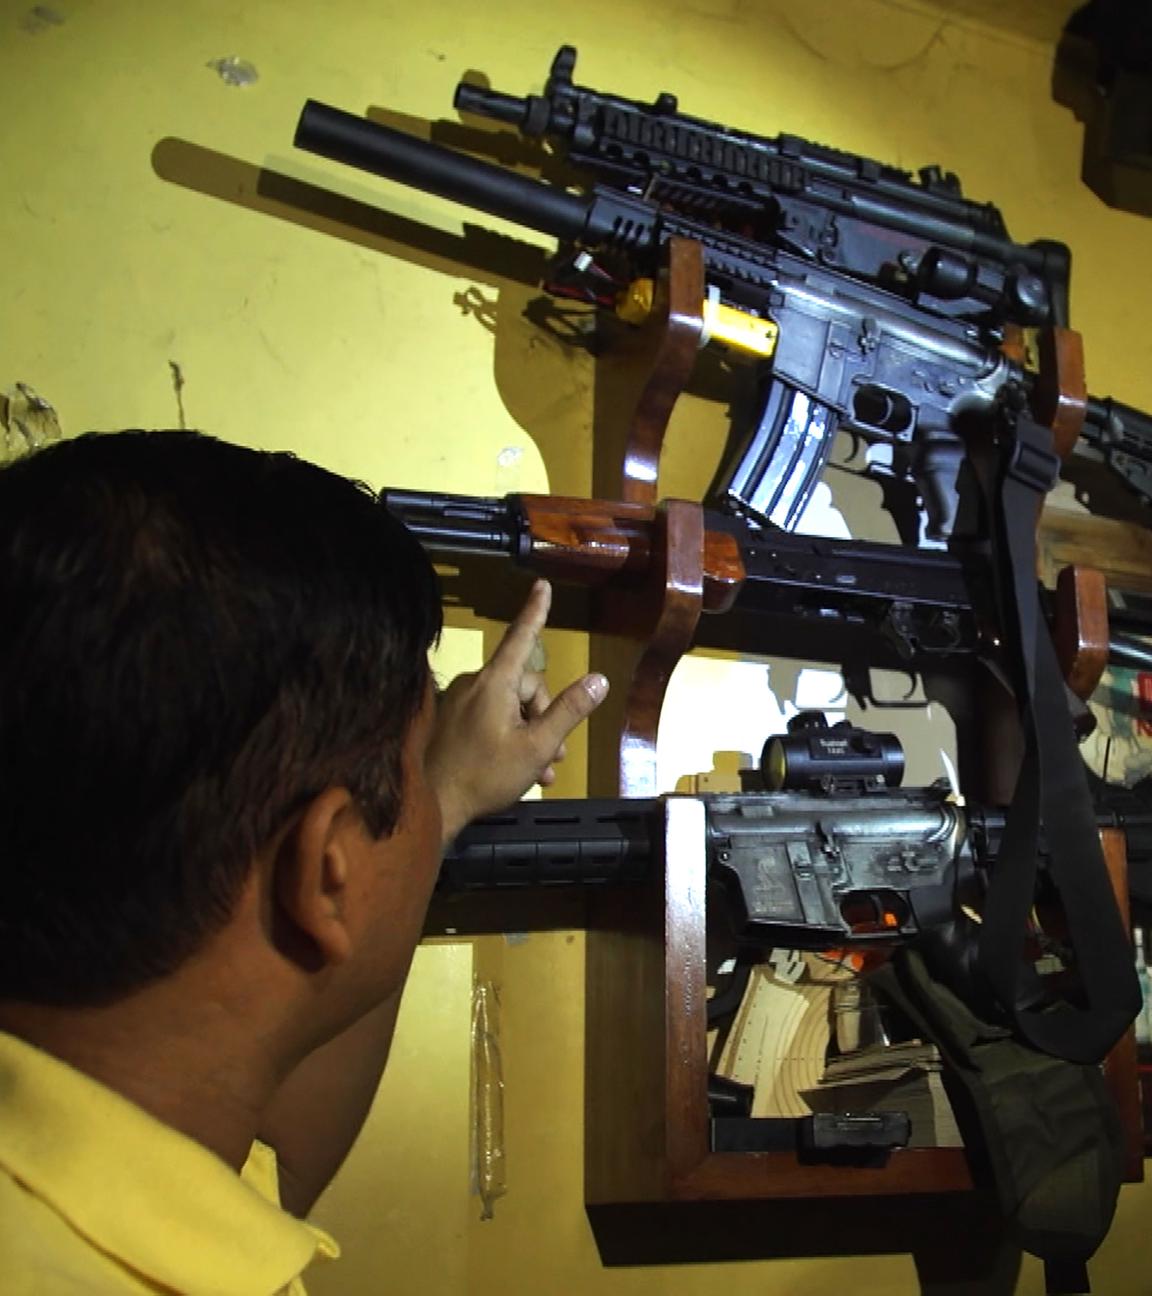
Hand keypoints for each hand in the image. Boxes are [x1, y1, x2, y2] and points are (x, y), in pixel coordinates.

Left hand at [427, 580, 608, 841]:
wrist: (430, 807)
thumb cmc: (485, 775)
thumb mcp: (537, 747)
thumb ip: (568, 711)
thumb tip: (598, 679)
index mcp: (494, 682)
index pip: (522, 636)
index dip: (535, 611)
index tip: (541, 585)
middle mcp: (474, 683)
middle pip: (525, 685)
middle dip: (545, 718)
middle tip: (553, 756)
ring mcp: (459, 701)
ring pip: (510, 706)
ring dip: (530, 734)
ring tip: (539, 771)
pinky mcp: (450, 720)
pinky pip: (490, 717)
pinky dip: (508, 738)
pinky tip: (518, 770)